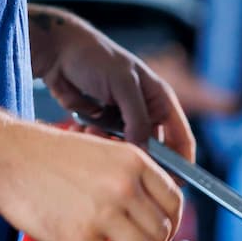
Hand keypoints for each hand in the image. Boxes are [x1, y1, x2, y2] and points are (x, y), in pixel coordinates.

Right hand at [0, 118, 184, 240]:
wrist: (5, 155)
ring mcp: (104, 211)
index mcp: (133, 161)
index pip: (174, 202)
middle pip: (160, 232)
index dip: (170, 225)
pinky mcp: (80, 236)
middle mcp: (125, 185)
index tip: (158, 236)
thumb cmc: (42, 154)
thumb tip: (143, 214)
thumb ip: (126, 178)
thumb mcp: (99, 151)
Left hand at [29, 7, 194, 159]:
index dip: (183, 164)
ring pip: (128, 152)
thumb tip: (145, 153)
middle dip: (140, 159)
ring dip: (114, 150)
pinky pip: (107, 147)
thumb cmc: (95, 58)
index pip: (181, 139)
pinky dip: (97, 144)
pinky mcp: (102, 126)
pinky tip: (85, 129)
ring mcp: (124, 121)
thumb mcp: (123, 84)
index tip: (174, 187)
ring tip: (95, 132)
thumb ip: (137, 119)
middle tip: (123, 163)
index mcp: (160, 99)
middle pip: (154, 152)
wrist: (58, 53)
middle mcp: (146, 112)